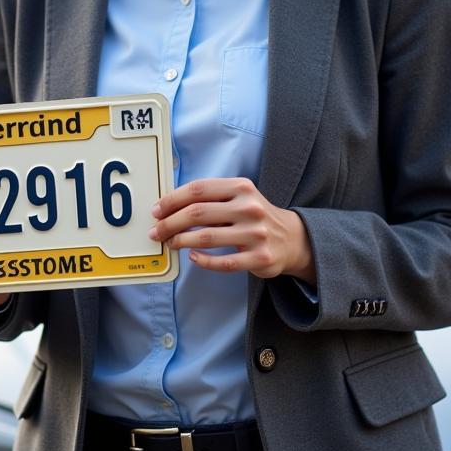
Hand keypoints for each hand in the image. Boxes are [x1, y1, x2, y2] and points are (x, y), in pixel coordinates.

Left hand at [148, 178, 315, 282]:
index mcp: (241, 187)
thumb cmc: (254, 215)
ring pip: (206, 237)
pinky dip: (203, 260)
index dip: (172, 200)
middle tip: (156, 231)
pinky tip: (192, 257)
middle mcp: (249, 208)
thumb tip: (169, 205)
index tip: (157, 210)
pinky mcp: (259, 258)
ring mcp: (255, 234)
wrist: (293, 239)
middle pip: (197, 213)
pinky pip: (223, 262)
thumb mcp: (239, 196)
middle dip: (170, 222)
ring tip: (170, 243)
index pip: (198, 189)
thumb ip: (210, 197)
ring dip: (181, 241)